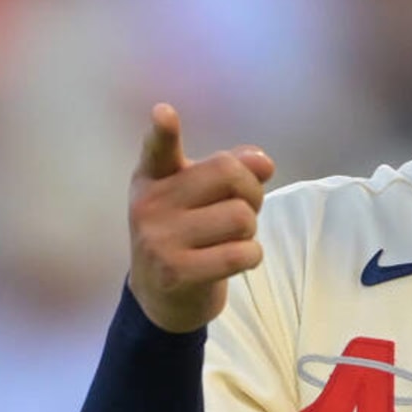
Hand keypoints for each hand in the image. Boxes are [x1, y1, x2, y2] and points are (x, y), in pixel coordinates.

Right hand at [127, 103, 275, 333]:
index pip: (158, 149)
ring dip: (250, 230)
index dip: (163, 131)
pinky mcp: (178, 273)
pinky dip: (252, 256)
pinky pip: (242, 253)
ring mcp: (160, 240)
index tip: (164, 113)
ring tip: (231, 238)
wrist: (161, 297)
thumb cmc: (188, 234)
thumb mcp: (200, 196)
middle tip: (244, 208)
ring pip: (241, 217)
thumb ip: (231, 170)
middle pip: (228, 173)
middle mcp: (150, 204)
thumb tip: (262, 161)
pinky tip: (237, 259)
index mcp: (153, 177)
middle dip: (252, 191)